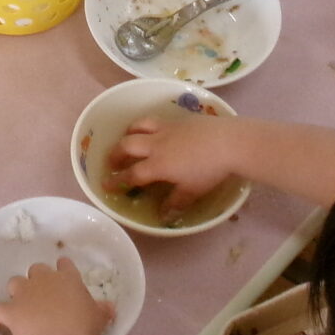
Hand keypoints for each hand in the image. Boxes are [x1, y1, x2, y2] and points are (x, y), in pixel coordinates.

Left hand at [0, 259, 112, 334]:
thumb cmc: (83, 328)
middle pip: (36, 269)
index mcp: (67, 279)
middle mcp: (44, 280)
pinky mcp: (10, 311)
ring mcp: (24, 294)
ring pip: (14, 282)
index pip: (64, 265)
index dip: (63, 269)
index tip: (63, 275)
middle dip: (38, 279)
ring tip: (21, 305)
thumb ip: (103, 309)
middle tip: (43, 295)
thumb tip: (111, 308)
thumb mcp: (100, 318)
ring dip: (17, 292)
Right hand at [106, 110, 243, 219]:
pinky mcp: (178, 119)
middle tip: (112, 161)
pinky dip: (146, 125)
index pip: (131, 174)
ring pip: (138, 126)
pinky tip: (153, 130)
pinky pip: (154, 120)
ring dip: (128, 133)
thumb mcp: (192, 191)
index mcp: (158, 165)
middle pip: (127, 146)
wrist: (229, 142)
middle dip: (116, 154)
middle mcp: (156, 144)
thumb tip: (163, 215)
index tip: (106, 184)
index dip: (117, 180)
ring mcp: (166, 129)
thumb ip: (175, 202)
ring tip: (127, 139)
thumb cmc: (210, 169)